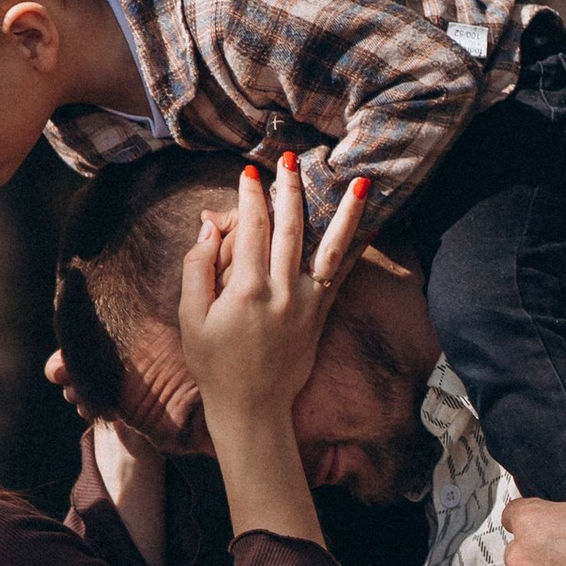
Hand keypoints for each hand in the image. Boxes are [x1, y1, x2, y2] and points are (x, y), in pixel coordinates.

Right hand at [178, 162, 368, 437]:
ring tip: (359, 181)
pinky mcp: (321, 313)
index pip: (251, 228)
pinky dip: (358, 246)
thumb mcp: (191, 318)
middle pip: (290, 226)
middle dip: (289, 189)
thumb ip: (196, 269)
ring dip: (344, 210)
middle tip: (289, 159)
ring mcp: (307, 301)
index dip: (250, 197)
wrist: (252, 407)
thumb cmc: (215, 365)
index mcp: (246, 289)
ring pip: (328, 245)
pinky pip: (343, 272)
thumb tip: (208, 227)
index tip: (249, 173)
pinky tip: (374, 223)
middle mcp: (282, 290)